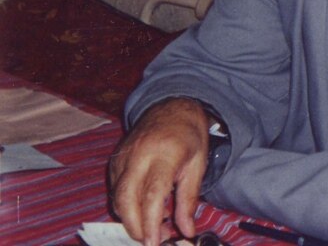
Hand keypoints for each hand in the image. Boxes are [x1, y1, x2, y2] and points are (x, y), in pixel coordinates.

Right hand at [109, 98, 209, 245]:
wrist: (172, 107)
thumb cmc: (189, 136)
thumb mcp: (198, 164)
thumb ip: (189, 199)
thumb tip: (187, 230)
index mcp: (164, 154)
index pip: (152, 194)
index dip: (150, 222)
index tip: (154, 242)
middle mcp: (139, 155)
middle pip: (126, 199)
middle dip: (134, 227)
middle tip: (151, 240)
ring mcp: (123, 157)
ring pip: (117, 197)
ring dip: (130, 218)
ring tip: (151, 227)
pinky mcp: (115, 160)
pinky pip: (115, 189)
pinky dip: (125, 205)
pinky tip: (142, 209)